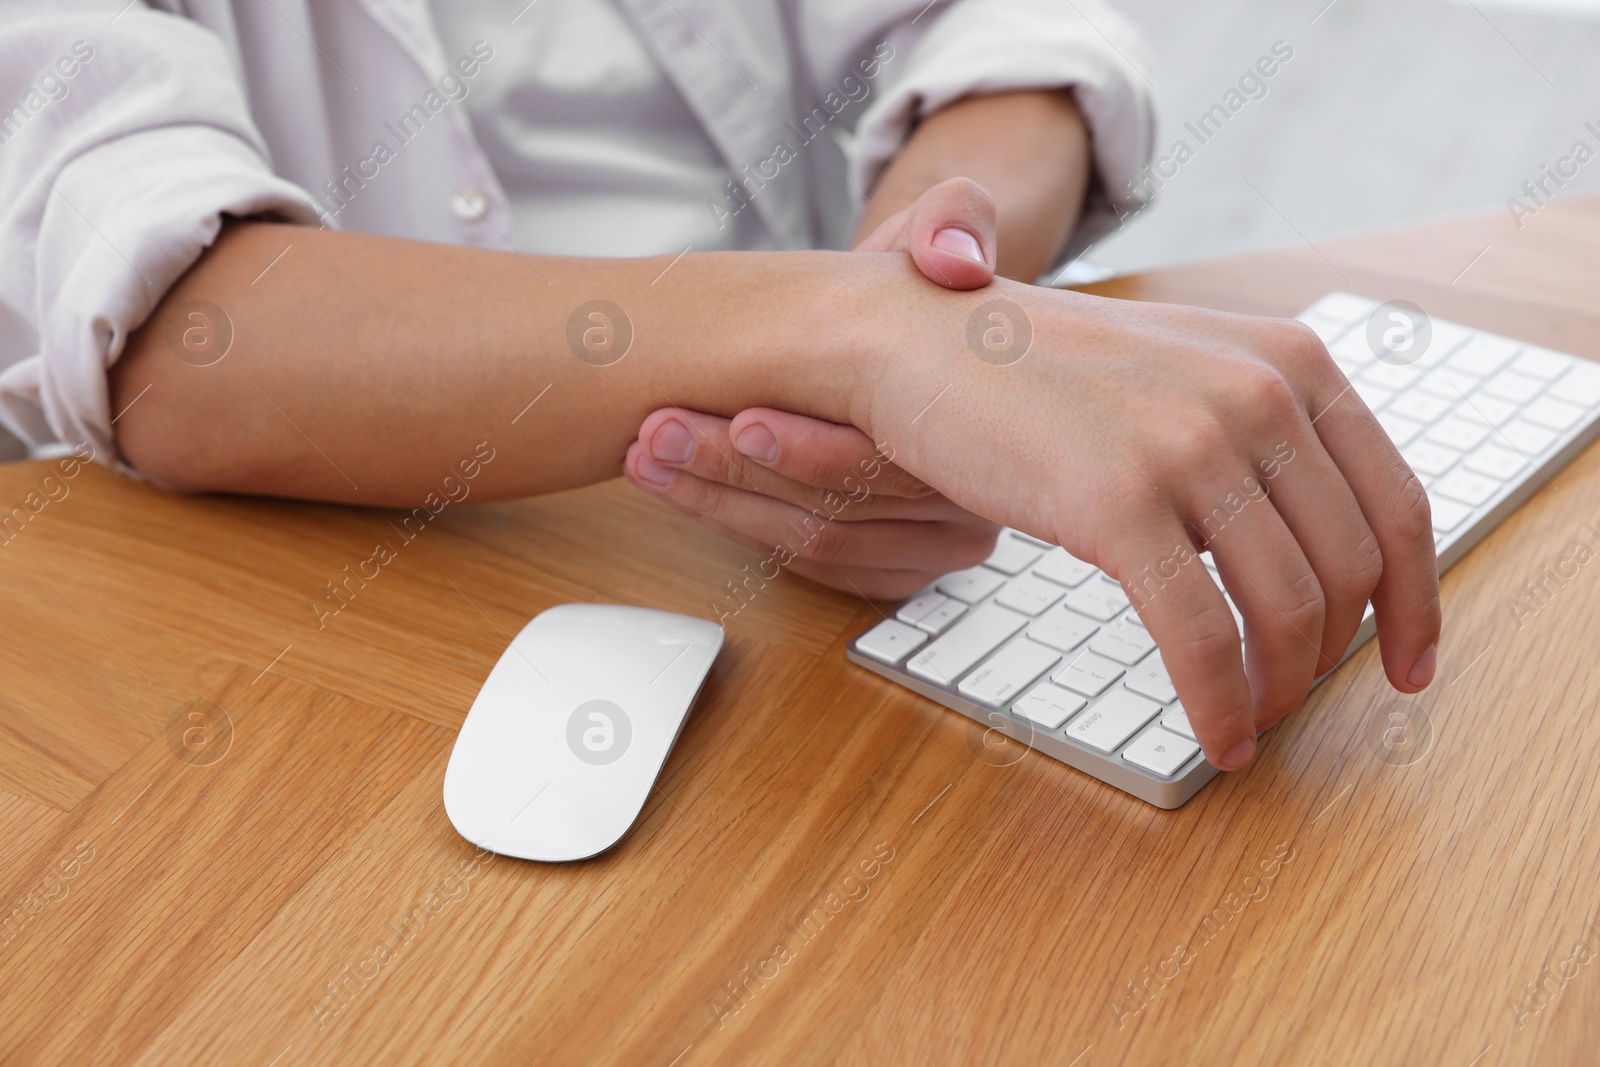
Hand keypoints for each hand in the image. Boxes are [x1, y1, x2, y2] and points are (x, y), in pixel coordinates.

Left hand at [623, 178, 1004, 597]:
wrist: (909, 339)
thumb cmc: (915, 293)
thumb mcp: (940, 234)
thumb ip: (953, 221)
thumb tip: (954, 261)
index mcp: (986, 428)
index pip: (889, 465)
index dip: (806, 448)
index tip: (737, 419)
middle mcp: (971, 503)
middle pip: (842, 512)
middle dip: (735, 471)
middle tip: (657, 436)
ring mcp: (936, 546)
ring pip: (817, 545)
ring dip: (719, 502)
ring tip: (647, 458)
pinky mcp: (897, 570)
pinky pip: (815, 568)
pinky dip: (743, 529)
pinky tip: (685, 489)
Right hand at [856, 273, 1441, 771]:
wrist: (918, 338)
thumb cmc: (1037, 368)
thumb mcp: (1181, 369)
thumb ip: (1258, 430)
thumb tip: (1309, 543)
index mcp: (1286, 360)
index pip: (1398, 501)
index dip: (1418, 602)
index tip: (1409, 663)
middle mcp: (1255, 394)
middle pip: (1349, 570)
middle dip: (1335, 658)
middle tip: (1298, 701)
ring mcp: (1187, 446)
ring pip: (1286, 612)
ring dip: (1279, 691)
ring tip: (1253, 724)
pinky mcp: (1115, 504)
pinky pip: (1199, 637)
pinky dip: (1220, 705)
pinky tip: (1217, 738)